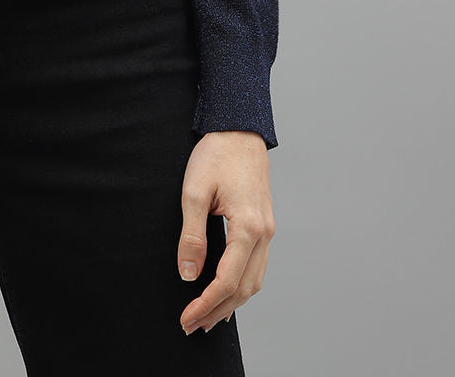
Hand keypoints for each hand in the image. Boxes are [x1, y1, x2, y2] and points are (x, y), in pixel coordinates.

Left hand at [177, 130, 273, 334]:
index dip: (205, 304)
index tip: (186, 318)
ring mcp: (267, 230)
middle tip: (192, 326)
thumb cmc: (216, 155)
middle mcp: (264, 234)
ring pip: (255, 281)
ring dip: (232, 303)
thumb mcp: (194, 192)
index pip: (226, 280)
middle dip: (217, 311)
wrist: (239, 128)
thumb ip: (191, 236)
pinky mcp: (264, 225)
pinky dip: (242, 285)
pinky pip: (257, 266)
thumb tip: (188, 274)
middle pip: (244, 288)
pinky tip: (228, 292)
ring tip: (209, 317)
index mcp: (248, 227)